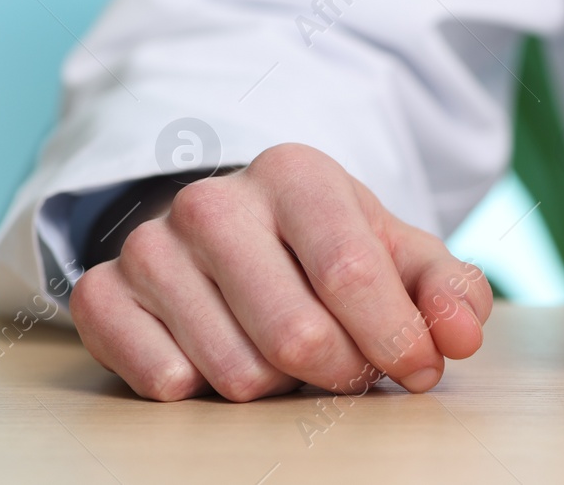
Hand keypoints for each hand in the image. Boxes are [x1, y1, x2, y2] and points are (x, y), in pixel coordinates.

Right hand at [70, 143, 492, 401]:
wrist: (231, 235)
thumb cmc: (328, 248)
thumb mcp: (398, 254)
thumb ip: (448, 290)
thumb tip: (460, 336)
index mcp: (295, 174)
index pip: (350, 272)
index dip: (395, 337)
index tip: (420, 370)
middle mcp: (213, 202)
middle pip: (295, 335)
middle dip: (341, 372)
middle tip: (353, 368)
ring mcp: (150, 246)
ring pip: (235, 373)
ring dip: (279, 386)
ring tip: (288, 352)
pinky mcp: (103, 293)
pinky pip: (163, 382)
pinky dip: (207, 389)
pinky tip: (224, 352)